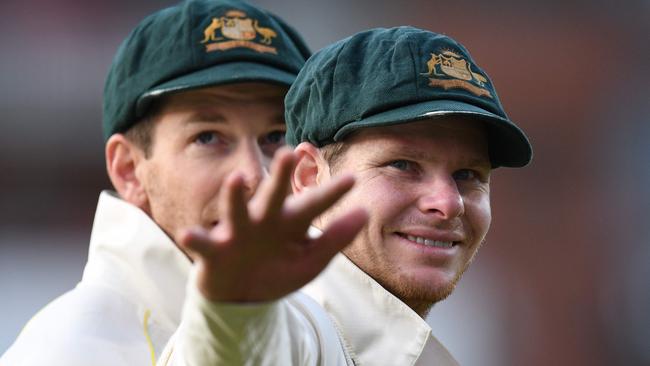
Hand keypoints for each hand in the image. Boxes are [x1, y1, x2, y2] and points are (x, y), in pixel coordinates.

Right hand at [178, 148, 367, 301]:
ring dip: (235, 196)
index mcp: (290, 223)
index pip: (313, 205)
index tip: (352, 179)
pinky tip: (189, 235)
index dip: (331, 194)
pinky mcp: (215, 252)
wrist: (242, 298)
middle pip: (273, 196)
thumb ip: (335, 238)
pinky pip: (204, 245)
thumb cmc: (278, 271)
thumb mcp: (311, 260)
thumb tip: (364, 212)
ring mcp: (238, 234)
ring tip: (236, 179)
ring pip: (236, 211)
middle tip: (289, 152)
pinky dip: (197, 240)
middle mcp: (264, 222)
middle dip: (280, 177)